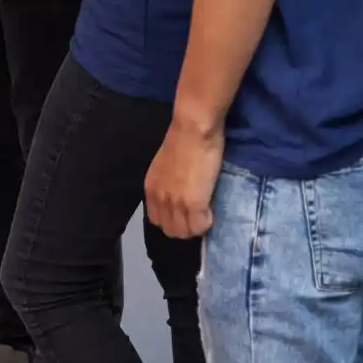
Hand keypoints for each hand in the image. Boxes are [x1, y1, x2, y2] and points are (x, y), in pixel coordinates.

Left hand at [145, 117, 224, 238]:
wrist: (192, 130)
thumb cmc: (183, 141)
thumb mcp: (167, 167)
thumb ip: (169, 183)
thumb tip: (180, 194)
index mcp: (150, 188)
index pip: (156, 220)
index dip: (173, 220)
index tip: (186, 214)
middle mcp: (159, 198)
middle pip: (170, 230)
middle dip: (186, 227)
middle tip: (199, 215)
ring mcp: (175, 202)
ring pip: (184, 232)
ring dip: (197, 227)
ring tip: (206, 213)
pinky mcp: (193, 203)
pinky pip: (200, 226)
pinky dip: (207, 223)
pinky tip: (211, 210)